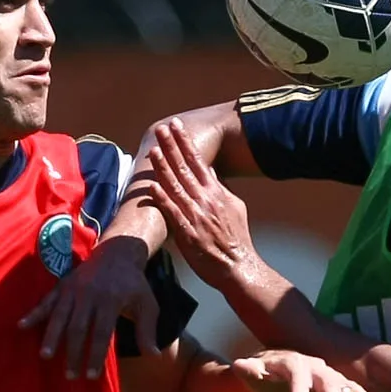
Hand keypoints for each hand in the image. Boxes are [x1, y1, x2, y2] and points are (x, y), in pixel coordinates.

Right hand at [19, 236, 159, 378]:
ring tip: (45, 357)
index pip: (101, 333)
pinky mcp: (63, 285)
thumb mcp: (147, 303)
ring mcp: (74, 289)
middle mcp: (90, 294)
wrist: (118, 253)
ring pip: (60, 316)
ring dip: (52, 337)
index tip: (91, 376)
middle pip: (78, 328)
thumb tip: (154, 355)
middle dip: (72, 353)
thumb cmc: (133, 283)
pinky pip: (46, 300)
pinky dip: (34, 313)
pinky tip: (21, 326)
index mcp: (111, 300)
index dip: (95, 355)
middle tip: (70, 375)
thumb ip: (148, 329)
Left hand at [147, 119, 257, 286]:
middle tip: (161, 128)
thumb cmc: (236, 238)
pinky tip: (152, 186)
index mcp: (216, 192)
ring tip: (153, 150)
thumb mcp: (234, 206)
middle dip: (172, 146)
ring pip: (176, 186)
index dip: (185, 142)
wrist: (238, 266)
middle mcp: (206, 200)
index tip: (176, 125)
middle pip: (185, 168)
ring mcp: (196, 215)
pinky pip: (172, 213)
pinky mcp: (188, 233)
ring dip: (164, 167)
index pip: (198, 160)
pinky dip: (162, 199)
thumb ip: (220, 187)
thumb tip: (211, 170)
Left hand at [232, 350, 376, 391]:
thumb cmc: (264, 370)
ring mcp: (326, 373)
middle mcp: (314, 366)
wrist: (278, 364)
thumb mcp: (253, 369)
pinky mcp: (335, 382)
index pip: (297, 379)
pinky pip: (351, 390)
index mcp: (293, 362)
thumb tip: (238, 365)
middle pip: (327, 382)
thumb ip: (248, 369)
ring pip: (344, 388)